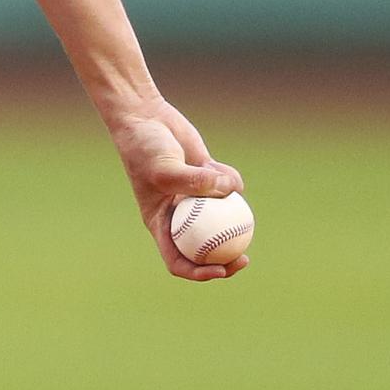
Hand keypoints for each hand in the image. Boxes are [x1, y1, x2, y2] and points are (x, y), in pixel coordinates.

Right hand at [102, 97, 248, 280]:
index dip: (199, 272)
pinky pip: (229, 188)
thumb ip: (195, 182)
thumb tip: (231, 191)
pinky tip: (216, 163)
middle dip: (227, 258)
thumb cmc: (144, 148)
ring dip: (231, 207)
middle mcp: (179, 215)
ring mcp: (195, 198)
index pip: (178, 260)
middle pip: (206, 249)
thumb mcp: (164, 169)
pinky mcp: (208, 179)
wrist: (144, 118)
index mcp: (161, 223)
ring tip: (228, 185)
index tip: (220, 269)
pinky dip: (229, 178)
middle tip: (244, 257)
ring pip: (223, 217)